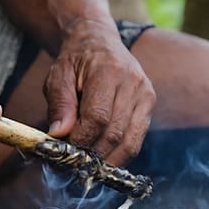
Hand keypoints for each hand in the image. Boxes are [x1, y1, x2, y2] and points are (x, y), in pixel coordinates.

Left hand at [43, 19, 155, 165]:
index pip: (98, 117)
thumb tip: (59, 134)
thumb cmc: (76, 60)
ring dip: (108, 160)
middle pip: (115, 133)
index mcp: (109, 71)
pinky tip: (104, 159)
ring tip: (89, 167)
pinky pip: (137, 140)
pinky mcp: (150, 104)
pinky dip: (120, 154)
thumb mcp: (58, 75)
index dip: (82, 140)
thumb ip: (59, 104)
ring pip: (130, 142)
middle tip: (75, 164)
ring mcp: (145, 94)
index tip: (66, 152)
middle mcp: (133, 83)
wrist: (99, 41)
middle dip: (94, 155)